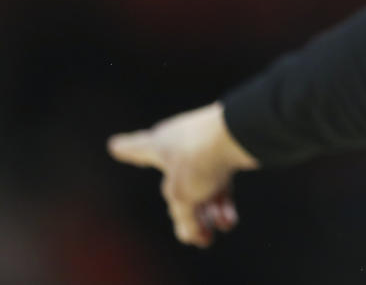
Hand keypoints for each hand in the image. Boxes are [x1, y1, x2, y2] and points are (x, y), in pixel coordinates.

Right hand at [108, 101, 258, 246]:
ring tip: (211, 236)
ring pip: (202, 186)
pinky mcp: (230, 153)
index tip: (116, 145)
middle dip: (187, 213)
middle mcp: (180, 142)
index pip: (136, 148)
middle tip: (197, 237)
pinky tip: (227, 222)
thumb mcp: (182, 196)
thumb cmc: (201, 157)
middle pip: (177, 184)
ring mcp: (207, 147)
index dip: (127, 149)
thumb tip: (193, 231)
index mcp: (158, 145)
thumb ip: (183, 217)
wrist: (243, 133)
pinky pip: (221, 183)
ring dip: (207, 213)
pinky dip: (222, 203)